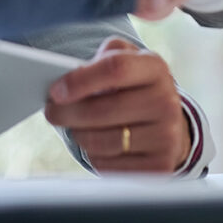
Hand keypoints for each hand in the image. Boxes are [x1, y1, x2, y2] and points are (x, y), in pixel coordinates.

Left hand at [45, 37, 190, 173]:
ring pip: (104, 141)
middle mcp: (166, 101)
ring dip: (78, 134)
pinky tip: (93, 143)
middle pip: (104, 110)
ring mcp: (166, 136)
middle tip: (51, 111)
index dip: (81, 79)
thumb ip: (104, 56)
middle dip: (68, 112)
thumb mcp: (129, 60)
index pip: (115, 68)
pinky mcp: (158, 166)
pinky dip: (93, 156)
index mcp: (156, 68)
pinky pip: (111, 165)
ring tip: (71, 126)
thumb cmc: (137, 87)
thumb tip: (73, 77)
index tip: (56, 90)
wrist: (170, 124)